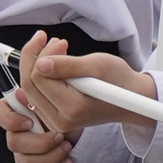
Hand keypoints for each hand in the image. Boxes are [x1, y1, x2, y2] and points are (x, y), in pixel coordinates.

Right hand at [0, 88, 74, 162]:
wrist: (75, 132)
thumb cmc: (61, 114)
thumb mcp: (52, 102)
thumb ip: (36, 98)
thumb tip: (21, 94)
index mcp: (14, 112)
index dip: (10, 120)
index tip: (29, 122)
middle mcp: (14, 133)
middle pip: (13, 143)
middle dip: (41, 142)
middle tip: (60, 136)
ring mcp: (21, 153)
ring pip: (26, 162)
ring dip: (52, 156)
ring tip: (67, 147)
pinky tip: (66, 162)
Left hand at [17, 39, 161, 134]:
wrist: (131, 100)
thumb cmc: (118, 80)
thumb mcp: (98, 65)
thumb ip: (69, 66)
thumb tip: (41, 65)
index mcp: (73, 108)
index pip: (39, 78)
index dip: (44, 54)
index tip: (60, 41)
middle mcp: (61, 121)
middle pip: (30, 84)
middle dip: (36, 56)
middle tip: (54, 41)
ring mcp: (56, 122)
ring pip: (30, 89)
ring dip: (37, 63)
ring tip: (58, 48)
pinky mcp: (54, 117)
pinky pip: (37, 94)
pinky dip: (42, 74)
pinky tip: (56, 62)